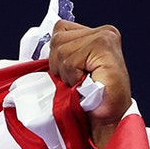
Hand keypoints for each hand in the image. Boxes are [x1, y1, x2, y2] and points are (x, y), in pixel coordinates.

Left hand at [47, 21, 132, 148]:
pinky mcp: (103, 46)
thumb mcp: (73, 69)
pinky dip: (73, 77)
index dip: (58, 56)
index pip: (59, 30)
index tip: (73, 73)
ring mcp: (104, 37)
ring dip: (67, 74)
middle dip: (60, 65)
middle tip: (78, 80)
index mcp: (96, 33)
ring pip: (61, 50)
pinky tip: (87, 83)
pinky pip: (69, 61)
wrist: (109, 118)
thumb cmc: (92, 97)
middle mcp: (104, 31)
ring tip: (83, 82)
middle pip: (57, 39)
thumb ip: (63, 53)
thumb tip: (41, 50)